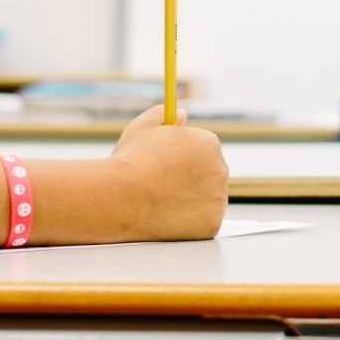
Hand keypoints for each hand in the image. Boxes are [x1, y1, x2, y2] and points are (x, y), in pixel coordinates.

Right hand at [109, 105, 230, 239]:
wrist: (120, 198)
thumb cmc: (129, 160)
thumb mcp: (142, 127)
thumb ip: (164, 114)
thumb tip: (182, 115)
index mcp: (209, 143)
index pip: (203, 150)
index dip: (182, 159)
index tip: (166, 167)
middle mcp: (220, 169)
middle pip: (209, 174)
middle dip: (191, 179)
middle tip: (163, 187)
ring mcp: (218, 198)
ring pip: (209, 199)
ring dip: (193, 200)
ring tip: (163, 202)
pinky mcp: (212, 224)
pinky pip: (205, 222)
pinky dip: (191, 222)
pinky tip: (170, 217)